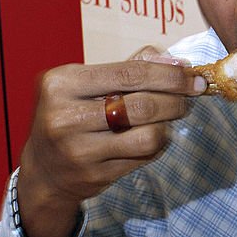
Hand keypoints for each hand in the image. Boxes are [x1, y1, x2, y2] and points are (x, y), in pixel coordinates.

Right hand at [16, 47, 205, 236]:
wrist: (44, 171)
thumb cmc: (70, 117)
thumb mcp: (83, 85)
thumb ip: (125, 70)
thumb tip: (173, 61)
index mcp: (62, 83)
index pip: (129, 73)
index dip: (168, 75)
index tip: (192, 76)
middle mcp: (67, 116)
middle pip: (142, 105)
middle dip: (175, 100)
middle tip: (189, 97)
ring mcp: (81, 150)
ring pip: (148, 136)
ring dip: (168, 126)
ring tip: (170, 118)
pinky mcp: (95, 175)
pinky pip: (143, 158)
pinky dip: (157, 146)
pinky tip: (155, 137)